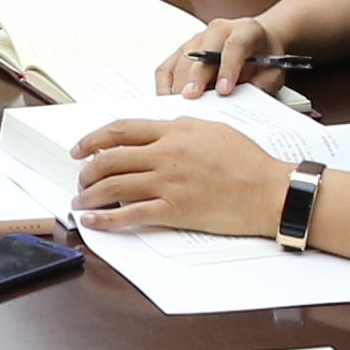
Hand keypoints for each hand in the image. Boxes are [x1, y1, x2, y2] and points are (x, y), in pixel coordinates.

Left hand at [66, 111, 287, 235]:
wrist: (268, 190)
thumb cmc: (248, 161)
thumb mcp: (212, 130)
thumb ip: (181, 129)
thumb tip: (159, 132)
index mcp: (175, 130)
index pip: (121, 130)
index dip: (93, 139)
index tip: (81, 148)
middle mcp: (166, 154)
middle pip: (110, 158)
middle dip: (87, 170)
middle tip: (81, 177)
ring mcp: (168, 182)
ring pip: (113, 185)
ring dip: (89, 194)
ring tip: (81, 200)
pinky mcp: (174, 210)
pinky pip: (129, 214)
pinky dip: (105, 218)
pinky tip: (92, 220)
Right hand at [154, 15, 280, 97]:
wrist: (259, 43)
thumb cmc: (265, 57)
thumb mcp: (275, 69)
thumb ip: (265, 82)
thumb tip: (248, 96)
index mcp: (246, 29)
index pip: (234, 45)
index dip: (228, 68)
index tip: (224, 90)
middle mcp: (220, 29)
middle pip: (202, 52)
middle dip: (196, 77)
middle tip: (192, 99)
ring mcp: (198, 38)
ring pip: (182, 59)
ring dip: (179, 83)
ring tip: (180, 104)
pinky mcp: (183, 50)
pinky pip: (167, 66)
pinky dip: (165, 84)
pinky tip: (168, 99)